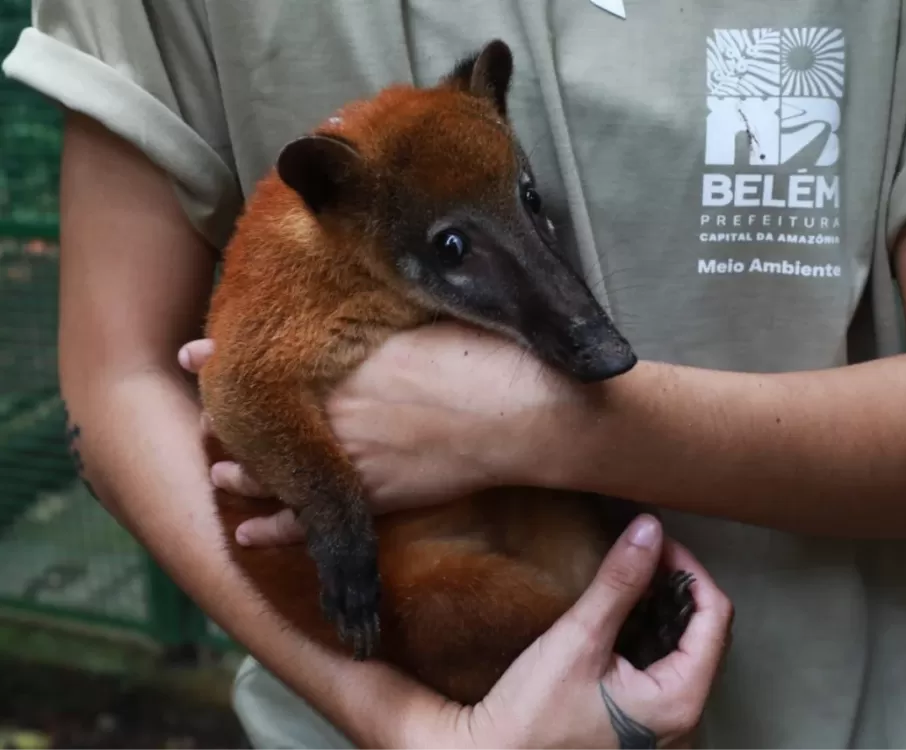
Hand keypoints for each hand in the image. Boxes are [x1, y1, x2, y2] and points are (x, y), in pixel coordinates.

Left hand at [180, 324, 579, 546]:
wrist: (524, 412)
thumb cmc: (487, 355)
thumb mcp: (429, 315)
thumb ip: (387, 310)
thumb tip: (376, 280)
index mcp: (347, 361)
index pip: (266, 361)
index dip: (225, 358)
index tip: (196, 355)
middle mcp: (338, 411)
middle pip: (263, 418)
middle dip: (227, 416)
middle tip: (202, 411)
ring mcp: (353, 457)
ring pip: (276, 473)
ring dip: (242, 473)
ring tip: (219, 472)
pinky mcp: (377, 496)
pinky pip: (313, 520)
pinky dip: (276, 528)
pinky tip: (249, 533)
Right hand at [331, 514, 729, 749]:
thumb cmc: (533, 716)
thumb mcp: (579, 639)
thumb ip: (619, 582)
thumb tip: (648, 531)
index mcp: (681, 701)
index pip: (714, 617)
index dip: (690, 570)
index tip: (658, 544)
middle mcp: (684, 721)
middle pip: (706, 635)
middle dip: (679, 588)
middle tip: (645, 556)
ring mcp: (665, 727)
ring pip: (687, 653)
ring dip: (665, 611)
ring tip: (635, 581)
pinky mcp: (643, 727)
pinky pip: (665, 673)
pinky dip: (653, 638)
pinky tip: (625, 620)